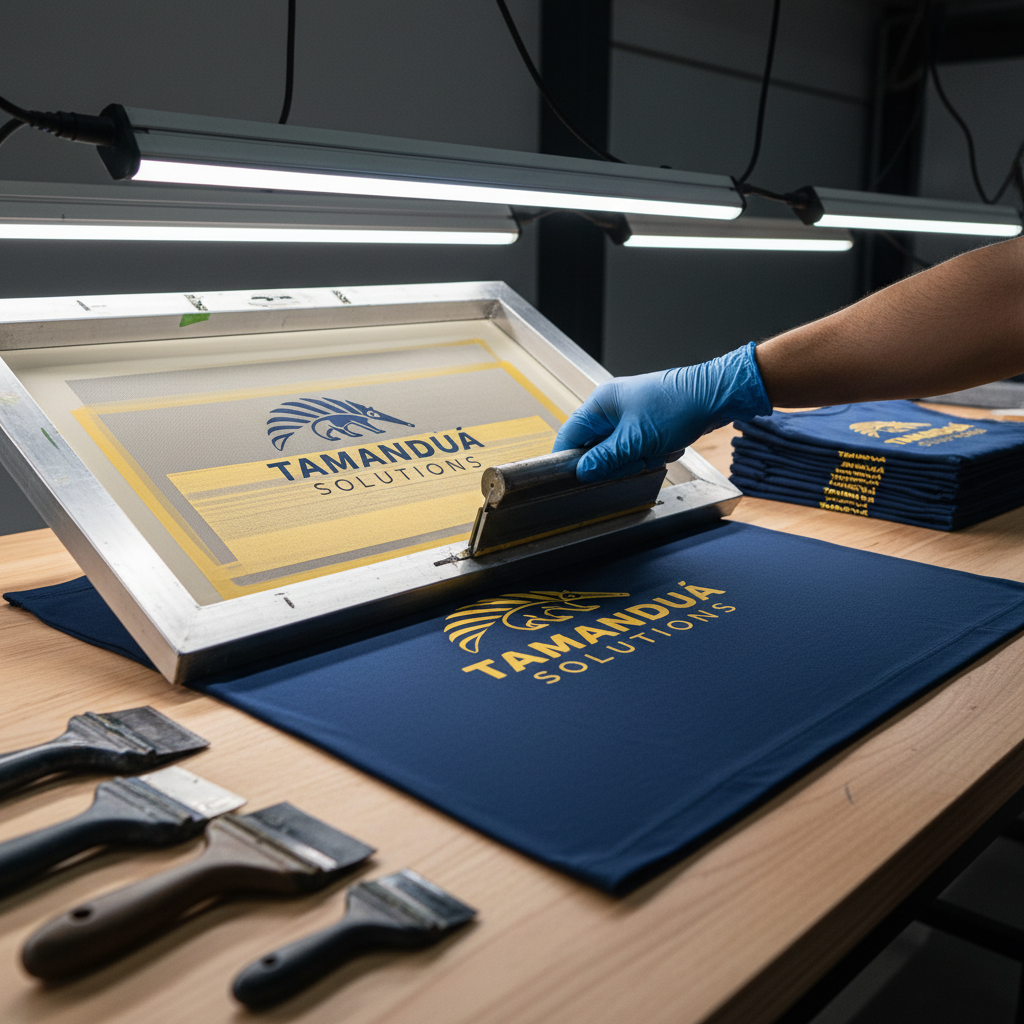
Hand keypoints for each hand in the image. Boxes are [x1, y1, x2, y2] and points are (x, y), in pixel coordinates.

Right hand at [553, 342, 771, 481]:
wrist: (716, 396)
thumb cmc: (677, 407)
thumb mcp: (636, 440)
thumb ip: (605, 457)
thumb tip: (582, 471)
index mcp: (601, 403)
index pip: (570, 434)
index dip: (569, 458)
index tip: (572, 478)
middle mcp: (612, 408)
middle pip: (597, 447)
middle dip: (617, 460)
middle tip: (635, 459)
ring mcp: (631, 416)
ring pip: (620, 452)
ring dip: (639, 458)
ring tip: (657, 449)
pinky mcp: (647, 424)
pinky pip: (639, 449)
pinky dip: (653, 453)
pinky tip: (668, 446)